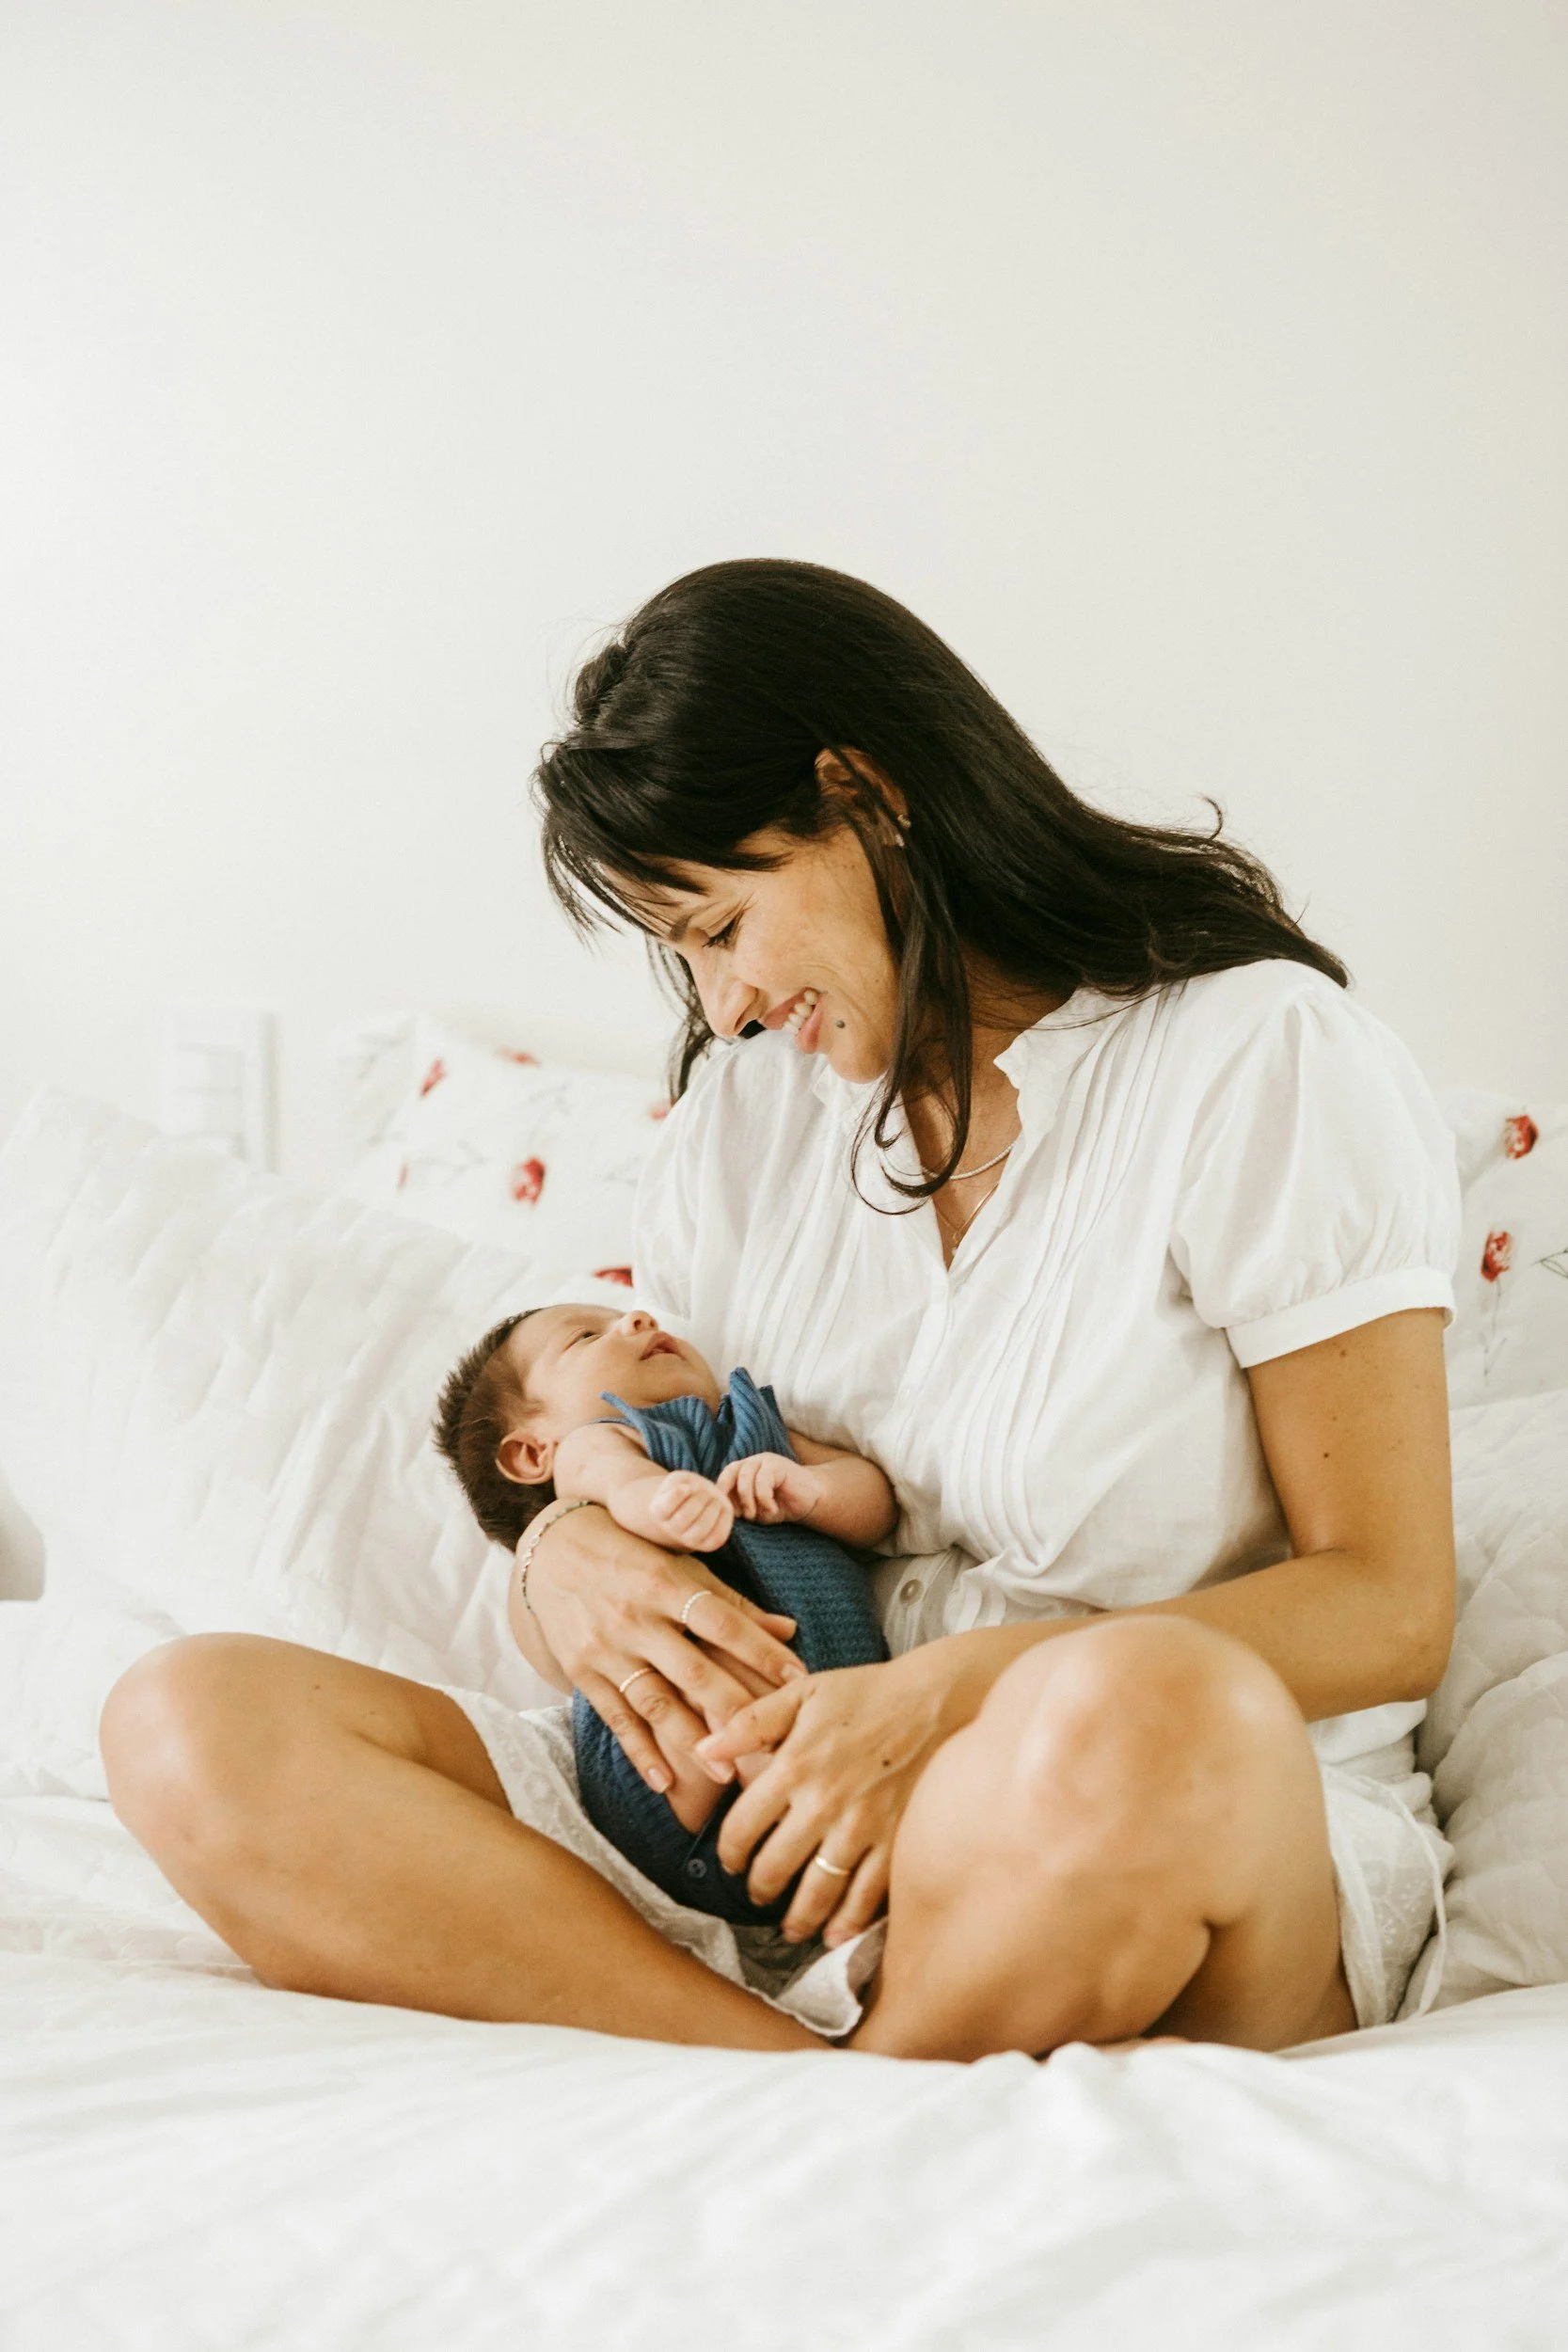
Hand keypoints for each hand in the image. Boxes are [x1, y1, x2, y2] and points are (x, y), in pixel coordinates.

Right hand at [523, 1504, 804, 1797]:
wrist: (550, 1551)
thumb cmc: (631, 1554)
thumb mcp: (679, 1564)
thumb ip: (732, 1602)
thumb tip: (789, 1630)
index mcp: (666, 1582)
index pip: (722, 1621)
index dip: (761, 1650)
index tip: (799, 1679)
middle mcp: (635, 1617)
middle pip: (692, 1669)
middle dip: (733, 1709)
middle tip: (769, 1743)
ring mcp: (606, 1648)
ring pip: (654, 1701)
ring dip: (691, 1741)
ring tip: (726, 1774)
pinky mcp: (582, 1672)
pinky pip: (615, 1717)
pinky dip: (639, 1752)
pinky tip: (664, 1783)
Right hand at [645, 1470, 733, 1551]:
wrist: (691, 1508)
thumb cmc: (684, 1490)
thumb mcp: (678, 1479)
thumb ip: (681, 1481)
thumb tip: (687, 1490)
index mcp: (660, 1512)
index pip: (666, 1506)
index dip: (676, 1494)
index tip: (685, 1487)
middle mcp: (672, 1530)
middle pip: (685, 1516)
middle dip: (699, 1498)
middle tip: (705, 1491)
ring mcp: (689, 1540)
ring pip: (701, 1529)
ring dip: (712, 1508)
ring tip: (714, 1498)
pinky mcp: (708, 1544)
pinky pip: (718, 1536)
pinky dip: (724, 1519)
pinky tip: (722, 1508)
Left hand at [693, 1647, 967, 1947]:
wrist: (935, 1700)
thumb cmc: (865, 1693)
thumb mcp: (801, 1693)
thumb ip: (748, 1723)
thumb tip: (704, 1750)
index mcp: (793, 1766)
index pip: (742, 1828)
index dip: (729, 1853)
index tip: (731, 1861)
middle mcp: (822, 1804)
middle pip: (774, 1869)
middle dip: (759, 1889)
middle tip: (758, 1894)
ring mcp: (861, 1828)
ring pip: (817, 1893)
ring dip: (797, 1918)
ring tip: (790, 1927)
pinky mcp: (895, 1841)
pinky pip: (866, 1896)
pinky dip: (847, 1924)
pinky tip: (835, 1935)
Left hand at [716, 1452, 824, 1523]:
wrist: (810, 1500)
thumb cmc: (781, 1506)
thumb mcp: (756, 1510)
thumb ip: (740, 1507)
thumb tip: (725, 1510)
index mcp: (742, 1471)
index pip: (724, 1477)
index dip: (722, 1494)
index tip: (727, 1514)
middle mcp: (751, 1463)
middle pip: (730, 1474)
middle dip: (733, 1497)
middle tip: (741, 1515)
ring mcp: (764, 1461)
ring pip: (745, 1478)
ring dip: (748, 1500)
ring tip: (756, 1515)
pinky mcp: (778, 1465)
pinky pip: (763, 1482)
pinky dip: (764, 1500)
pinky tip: (773, 1510)